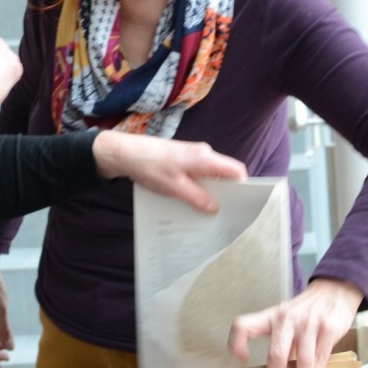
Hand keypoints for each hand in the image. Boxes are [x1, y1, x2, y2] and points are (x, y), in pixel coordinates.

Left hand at [91, 132, 245, 210]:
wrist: (125, 153)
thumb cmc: (150, 166)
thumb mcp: (175, 188)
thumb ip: (197, 198)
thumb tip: (215, 208)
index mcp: (205, 158)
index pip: (236, 170)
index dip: (242, 187)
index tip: (241, 205)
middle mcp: (202, 154)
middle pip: (224, 174)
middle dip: (225, 193)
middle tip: (222, 215)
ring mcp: (191, 156)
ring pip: (209, 175)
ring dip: (208, 191)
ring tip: (205, 212)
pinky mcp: (181, 159)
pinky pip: (197, 174)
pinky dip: (196, 186)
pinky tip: (189, 200)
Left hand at [227, 278, 363, 367]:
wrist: (332, 292)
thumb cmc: (304, 311)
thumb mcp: (286, 320)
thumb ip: (279, 343)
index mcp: (270, 316)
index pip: (243, 325)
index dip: (236, 342)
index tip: (241, 359)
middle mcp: (287, 318)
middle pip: (277, 351)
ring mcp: (308, 323)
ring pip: (302, 359)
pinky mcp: (328, 328)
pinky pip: (320, 358)